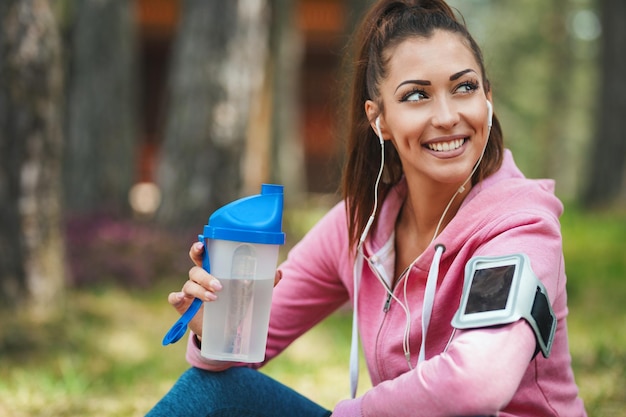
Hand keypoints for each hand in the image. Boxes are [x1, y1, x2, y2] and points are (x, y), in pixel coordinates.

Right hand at [168, 241, 282, 338]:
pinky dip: (176, 297)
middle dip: (203, 271)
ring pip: (189, 284)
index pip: (204, 254)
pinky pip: (175, 299)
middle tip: (218, 282)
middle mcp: (200, 278)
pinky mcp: (184, 307)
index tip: (202, 243)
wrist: (225, 331)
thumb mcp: (250, 293)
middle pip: (195, 268)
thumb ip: (263, 282)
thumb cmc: (235, 303)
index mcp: (213, 269)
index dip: (200, 247)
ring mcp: (190, 292)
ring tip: (215, 297)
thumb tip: (279, 272)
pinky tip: (182, 298)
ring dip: (201, 289)